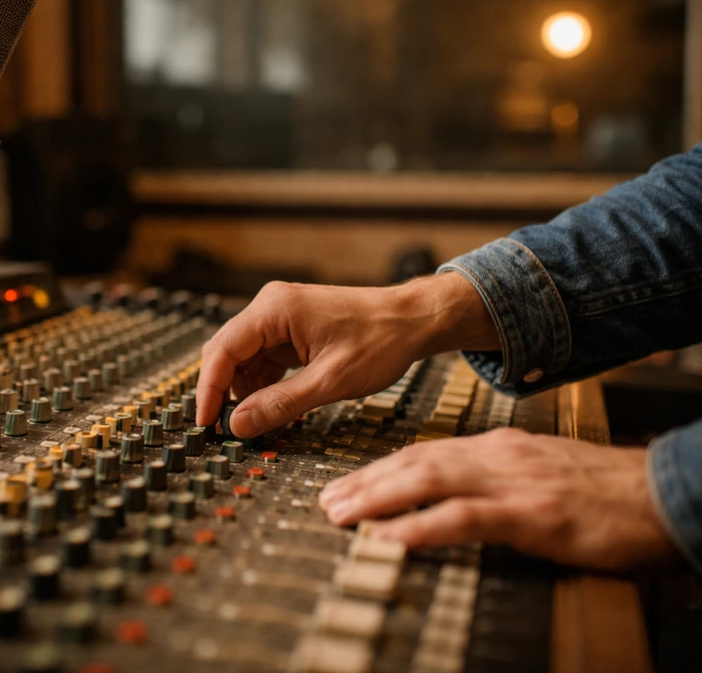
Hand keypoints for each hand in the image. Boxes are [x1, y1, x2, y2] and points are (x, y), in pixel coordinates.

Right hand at [195, 272, 497, 437]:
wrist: (414, 320)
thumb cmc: (381, 340)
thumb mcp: (330, 381)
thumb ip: (280, 403)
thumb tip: (237, 425)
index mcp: (275, 309)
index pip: (222, 351)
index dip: (208, 390)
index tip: (204, 424)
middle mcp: (271, 306)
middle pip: (227, 353)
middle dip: (223, 392)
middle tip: (224, 431)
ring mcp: (280, 317)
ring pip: (244, 359)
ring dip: (246, 392)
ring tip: (258, 424)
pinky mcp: (291, 329)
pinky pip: (264, 360)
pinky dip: (265, 385)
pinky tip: (276, 408)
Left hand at [318, 428, 679, 570]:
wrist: (661, 491)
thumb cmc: (605, 490)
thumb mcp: (540, 473)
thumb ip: (496, 478)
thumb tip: (454, 494)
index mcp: (498, 448)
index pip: (424, 452)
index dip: (379, 468)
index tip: (346, 484)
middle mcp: (497, 456)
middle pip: (414, 462)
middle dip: (365, 481)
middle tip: (326, 500)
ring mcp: (512, 483)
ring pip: (428, 481)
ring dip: (378, 498)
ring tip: (341, 515)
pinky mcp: (532, 515)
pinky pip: (464, 518)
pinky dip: (421, 527)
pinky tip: (391, 539)